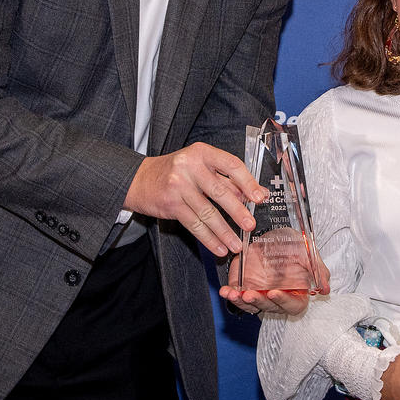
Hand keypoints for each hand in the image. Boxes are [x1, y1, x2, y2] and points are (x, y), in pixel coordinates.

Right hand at [124, 143, 265, 256]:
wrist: (139, 180)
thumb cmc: (175, 171)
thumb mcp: (201, 167)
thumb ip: (227, 178)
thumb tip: (256, 192)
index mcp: (202, 153)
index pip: (231, 165)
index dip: (248, 182)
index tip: (260, 197)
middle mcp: (190, 166)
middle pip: (220, 192)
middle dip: (238, 212)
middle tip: (250, 225)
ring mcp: (178, 186)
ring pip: (207, 212)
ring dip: (224, 232)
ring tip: (236, 244)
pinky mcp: (170, 205)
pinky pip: (194, 224)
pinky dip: (208, 238)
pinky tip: (219, 247)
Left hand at [217, 253, 331, 315]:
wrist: (276, 234)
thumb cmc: (295, 245)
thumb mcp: (308, 252)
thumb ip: (318, 269)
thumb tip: (326, 289)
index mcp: (296, 293)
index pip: (292, 305)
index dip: (284, 301)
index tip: (274, 292)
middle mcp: (278, 297)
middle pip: (269, 307)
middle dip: (258, 301)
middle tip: (250, 294)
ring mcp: (261, 294)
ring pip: (251, 305)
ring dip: (241, 302)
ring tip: (233, 294)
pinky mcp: (246, 288)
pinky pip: (238, 297)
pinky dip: (231, 295)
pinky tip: (225, 291)